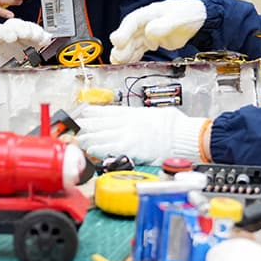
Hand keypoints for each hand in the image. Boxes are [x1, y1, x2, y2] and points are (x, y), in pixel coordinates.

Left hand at [0, 19, 51, 70]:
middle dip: (22, 28)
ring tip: (37, 37)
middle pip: (15, 25)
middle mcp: (8, 38)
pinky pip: (40, 37)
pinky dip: (44, 37)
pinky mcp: (33, 46)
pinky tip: (44, 41)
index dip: (5, 31)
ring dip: (34, 31)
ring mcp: (21, 41)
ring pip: (28, 28)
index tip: (11, 37)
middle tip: (26, 35)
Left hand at [73, 105, 206, 163]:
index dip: (96, 112)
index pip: (111, 111)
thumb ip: (143, 118)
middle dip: (89, 124)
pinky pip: (112, 148)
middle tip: (77, 126)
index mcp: (136, 114)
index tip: (86, 112)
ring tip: (79, 138)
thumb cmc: (175, 126)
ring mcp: (130, 134)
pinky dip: (100, 148)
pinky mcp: (132, 148)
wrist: (183, 135)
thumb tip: (135, 119)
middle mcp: (130, 123)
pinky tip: (90, 149)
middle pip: (103, 122)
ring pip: (104, 135)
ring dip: (90, 136)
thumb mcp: (156, 115)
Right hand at [110, 0, 207, 64]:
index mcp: (150, 13)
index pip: (133, 21)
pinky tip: (127, 63)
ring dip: (125, 53)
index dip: (124, 31)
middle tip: (116, 57)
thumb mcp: (178, 18)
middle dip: (122, 46)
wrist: (198, 20)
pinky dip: (133, 56)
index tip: (117, 41)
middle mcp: (146, 23)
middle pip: (130, 34)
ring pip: (133, 43)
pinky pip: (140, 49)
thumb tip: (150, 31)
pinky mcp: (152, 41)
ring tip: (117, 63)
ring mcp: (148, 32)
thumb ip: (164, 25)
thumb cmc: (187, 14)